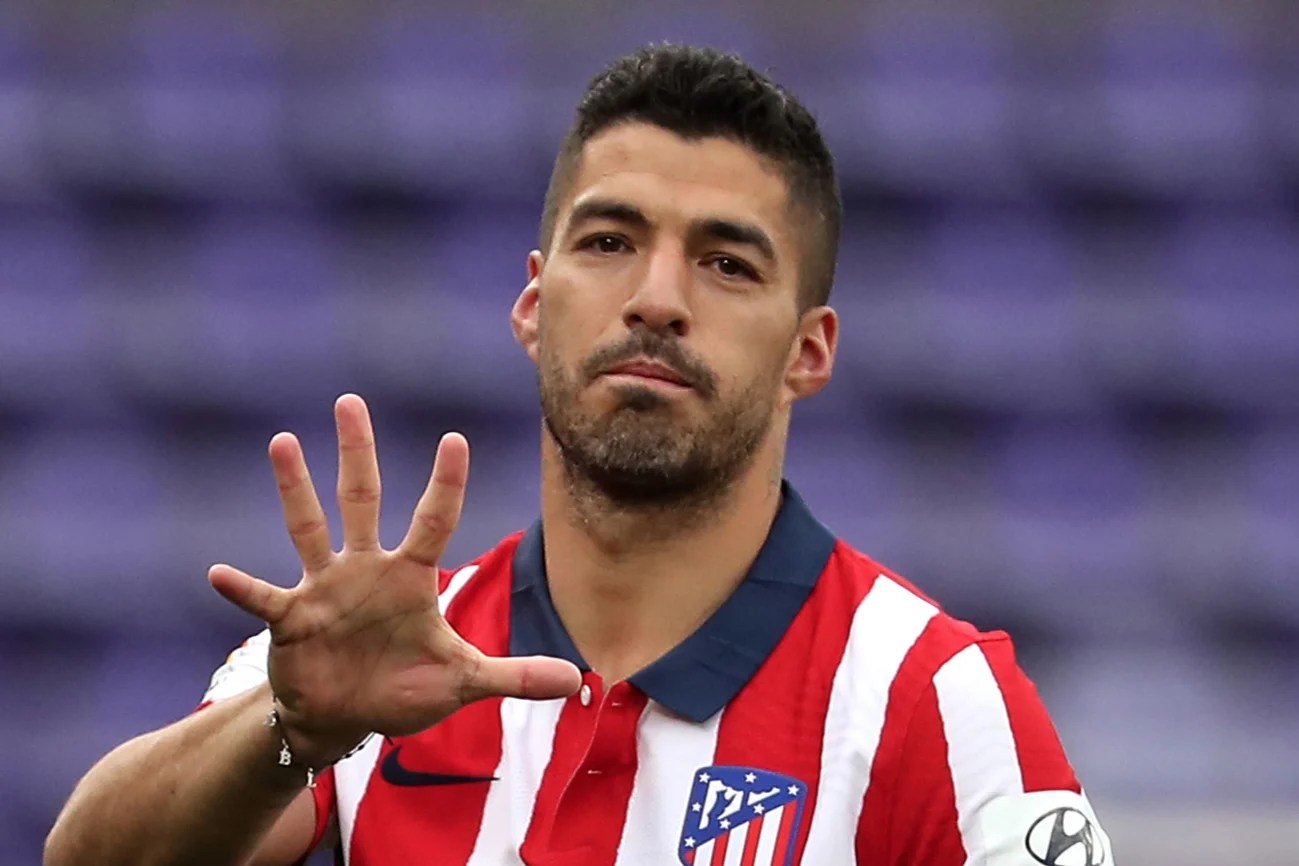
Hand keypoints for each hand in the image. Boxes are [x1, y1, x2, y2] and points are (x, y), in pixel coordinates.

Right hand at [208, 394, 579, 762]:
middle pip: (363, 500)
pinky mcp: (290, 618)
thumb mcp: (462, 682)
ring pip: (309, 528)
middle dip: (358, 453)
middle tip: (351, 401)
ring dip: (295, 489)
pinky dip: (243, 588)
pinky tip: (218, 572)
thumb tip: (578, 680)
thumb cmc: (403, 689)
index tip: (454, 439)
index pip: (433, 520)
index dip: (444, 483)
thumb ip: (514, 675)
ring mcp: (324, 589)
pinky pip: (263, 597)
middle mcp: (366, 569)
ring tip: (283, 441)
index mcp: (410, 577)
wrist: (345, 715)